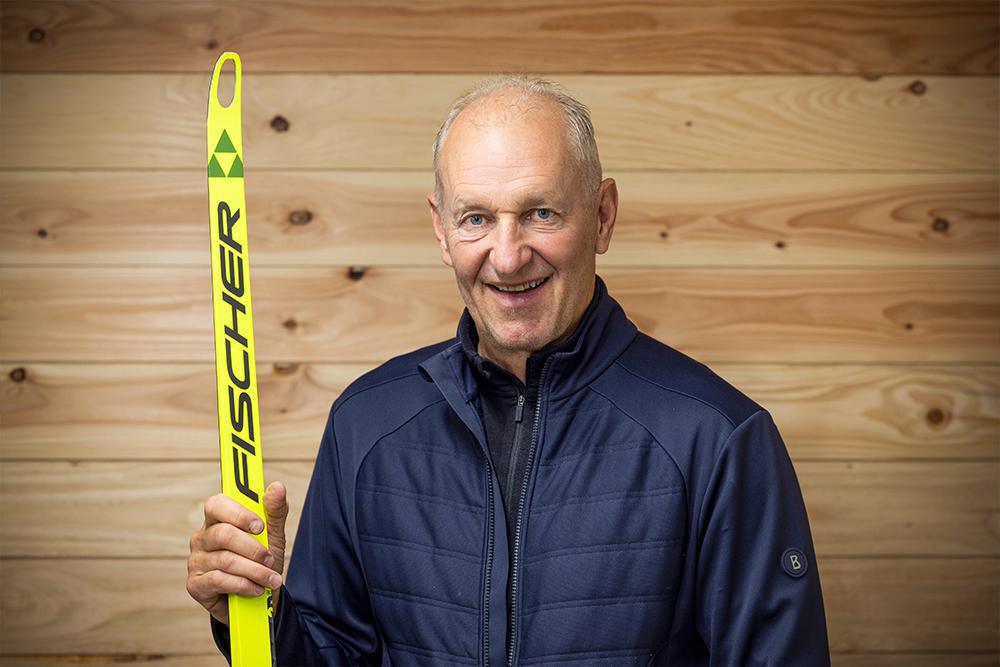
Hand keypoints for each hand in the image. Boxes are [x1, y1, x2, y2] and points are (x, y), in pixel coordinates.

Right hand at [186, 481, 288, 624]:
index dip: (238, 513)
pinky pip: (218, 581)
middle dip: (253, 548)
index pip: (217, 504)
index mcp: (218, 519)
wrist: (258, 598)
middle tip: (269, 558)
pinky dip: (243, 585)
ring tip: (270, 578)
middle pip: (223, 534)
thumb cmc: (261, 560)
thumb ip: (274, 511)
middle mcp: (202, 537)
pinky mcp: (195, 584)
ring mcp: (196, 561)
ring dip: (254, 571)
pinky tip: (255, 589)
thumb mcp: (272, 535)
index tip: (260, 526)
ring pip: (225, 560)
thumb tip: (277, 486)